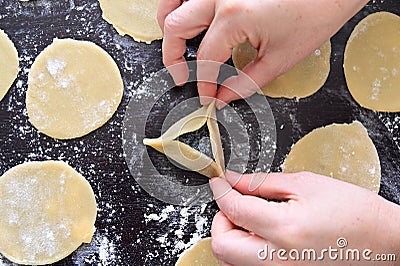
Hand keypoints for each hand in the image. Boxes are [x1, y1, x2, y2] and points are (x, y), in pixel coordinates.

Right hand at [158, 0, 367, 107]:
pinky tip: (188, 18)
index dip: (203, 84)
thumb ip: (245, 83)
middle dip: (173, 58)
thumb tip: (223, 97)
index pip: (206, 59)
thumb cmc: (315, 14)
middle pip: (176, 28)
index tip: (207, 96)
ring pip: (173, 2)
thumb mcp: (280, 59)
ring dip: (169, 26)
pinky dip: (181, 5)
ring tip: (177, 46)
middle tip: (181, 76)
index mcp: (233, 18)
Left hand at [209, 171, 399, 264]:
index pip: (233, 210)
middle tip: (233, 203)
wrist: (386, 243)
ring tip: (250, 217)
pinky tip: (262, 233)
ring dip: (232, 236)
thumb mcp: (307, 184)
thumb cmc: (354, 211)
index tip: (219, 182)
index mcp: (286, 229)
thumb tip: (234, 180)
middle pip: (222, 246)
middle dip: (220, 220)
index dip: (221, 191)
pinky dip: (246, 249)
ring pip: (232, 260)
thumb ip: (262, 183)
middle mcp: (279, 260)